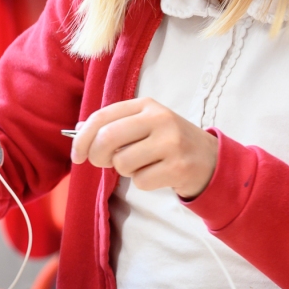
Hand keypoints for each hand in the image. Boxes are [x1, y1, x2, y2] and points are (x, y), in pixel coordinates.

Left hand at [70, 98, 218, 199]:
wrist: (210, 159)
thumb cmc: (169, 141)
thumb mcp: (145, 124)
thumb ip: (114, 125)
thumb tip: (79, 131)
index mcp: (146, 105)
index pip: (102, 116)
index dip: (82, 138)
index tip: (77, 155)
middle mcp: (159, 119)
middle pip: (107, 138)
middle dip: (96, 156)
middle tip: (102, 163)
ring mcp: (171, 143)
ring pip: (122, 163)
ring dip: (125, 171)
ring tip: (141, 165)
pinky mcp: (178, 167)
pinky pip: (140, 181)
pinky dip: (143, 182)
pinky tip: (157, 174)